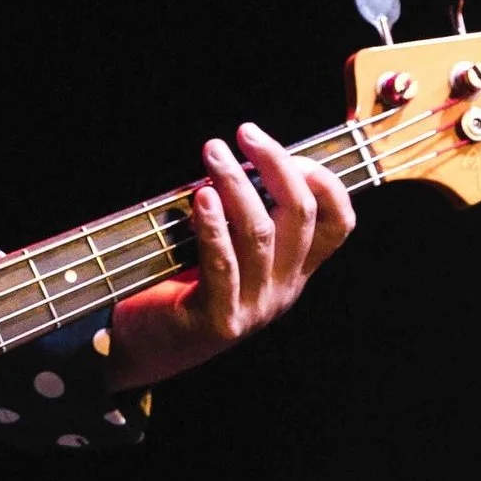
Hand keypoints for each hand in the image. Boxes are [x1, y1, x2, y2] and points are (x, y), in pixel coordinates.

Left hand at [105, 122, 354, 390]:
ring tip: (213, 153)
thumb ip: (244, 210)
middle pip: (301, 215)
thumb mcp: (227, 245)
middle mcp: (284, 288)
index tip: (291, 149)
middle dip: (276, 164)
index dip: (326, 181)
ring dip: (237, 184)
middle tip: (246, 133)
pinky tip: (201, 197)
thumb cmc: (181, 283)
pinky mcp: (220, 320)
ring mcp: (255, 306)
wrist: (143, 346)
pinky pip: (222, 265)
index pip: (337, 223)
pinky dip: (213, 226)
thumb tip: (248, 153)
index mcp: (294, 269)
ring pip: (260, 233)